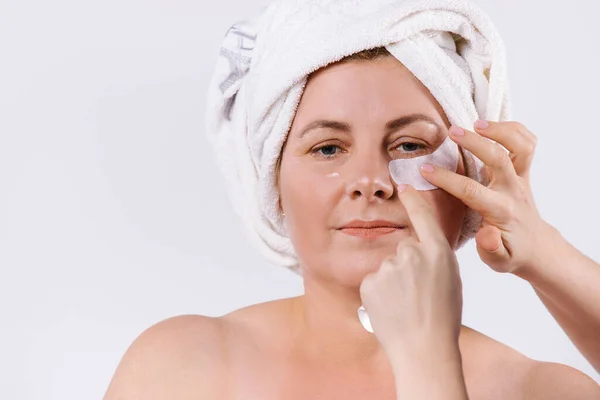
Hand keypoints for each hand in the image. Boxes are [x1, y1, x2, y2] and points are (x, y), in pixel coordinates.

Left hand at [359, 184, 462, 355]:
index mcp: (437, 252)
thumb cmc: (443, 319)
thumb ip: (433, 260)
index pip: (422, 216)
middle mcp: (412, 253)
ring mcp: (389, 267)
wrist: (424, 350)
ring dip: (392, 282)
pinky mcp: (370, 281)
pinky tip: (391, 309)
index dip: (413, 199)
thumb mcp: (450, 281)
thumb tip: (418, 252)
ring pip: (387, 267)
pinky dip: (379, 294)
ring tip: (405, 306)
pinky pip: (374, 282)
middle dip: (406, 267)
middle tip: (417, 294)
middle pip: (403, 249)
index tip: (404, 185)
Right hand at [420, 120, 553, 275]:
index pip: (471, 190)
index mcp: (501, 211)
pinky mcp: (525, 171)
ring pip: (520, 145)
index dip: (446, 178)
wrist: (536, 248)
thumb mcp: (498, 261)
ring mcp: (522, 178)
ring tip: (476, 123)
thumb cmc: (511, 254)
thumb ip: (491, 249)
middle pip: (498, 158)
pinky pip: (527, 142)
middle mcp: (514, 190)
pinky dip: (513, 129)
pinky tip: (491, 127)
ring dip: (500, 130)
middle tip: (451, 132)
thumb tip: (487, 234)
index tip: (424, 170)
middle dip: (474, 142)